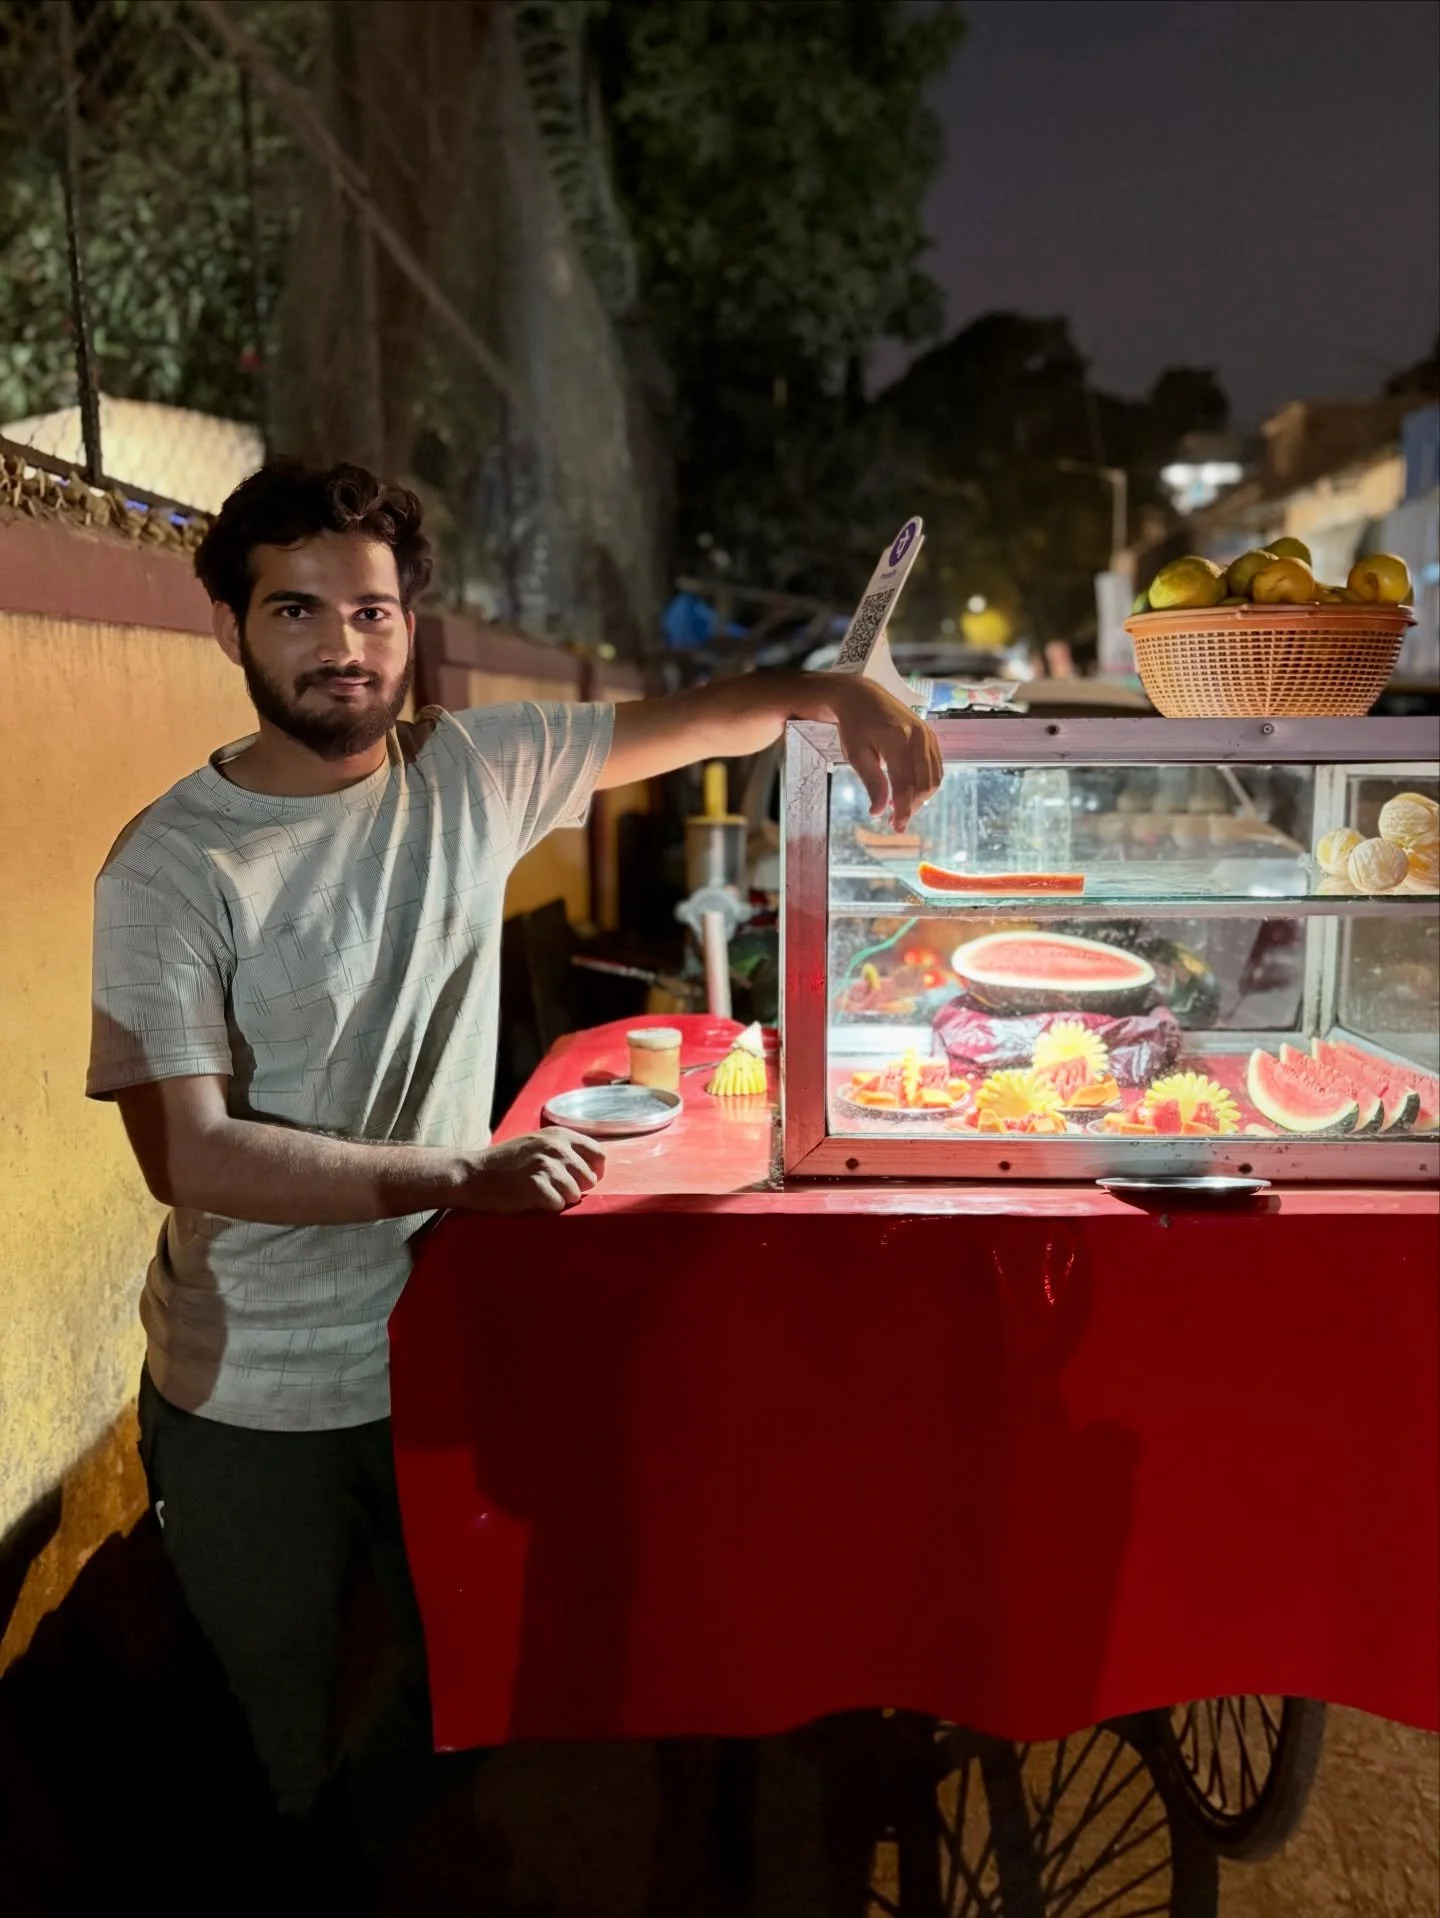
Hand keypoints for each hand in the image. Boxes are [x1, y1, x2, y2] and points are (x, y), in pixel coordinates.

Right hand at [457, 1128, 605, 1213]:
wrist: (473, 1174)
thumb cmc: (505, 1163)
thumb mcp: (537, 1144)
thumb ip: (564, 1149)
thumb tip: (594, 1168)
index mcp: (560, 1135)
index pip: (599, 1154)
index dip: (593, 1171)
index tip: (580, 1180)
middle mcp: (556, 1148)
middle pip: (590, 1179)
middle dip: (576, 1189)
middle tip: (553, 1190)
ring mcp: (546, 1166)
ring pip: (575, 1194)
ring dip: (561, 1199)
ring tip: (540, 1194)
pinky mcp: (536, 1186)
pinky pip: (558, 1205)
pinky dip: (547, 1207)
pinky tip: (532, 1200)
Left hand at [824, 676, 942, 830]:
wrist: (863, 696)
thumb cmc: (855, 725)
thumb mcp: (855, 754)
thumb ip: (871, 781)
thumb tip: (878, 811)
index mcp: (897, 739)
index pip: (905, 784)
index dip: (902, 809)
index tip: (896, 826)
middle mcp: (918, 736)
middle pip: (925, 783)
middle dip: (912, 807)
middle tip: (895, 821)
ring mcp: (927, 735)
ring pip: (934, 777)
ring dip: (920, 797)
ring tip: (900, 806)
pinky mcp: (931, 736)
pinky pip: (936, 767)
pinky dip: (926, 783)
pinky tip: (909, 791)